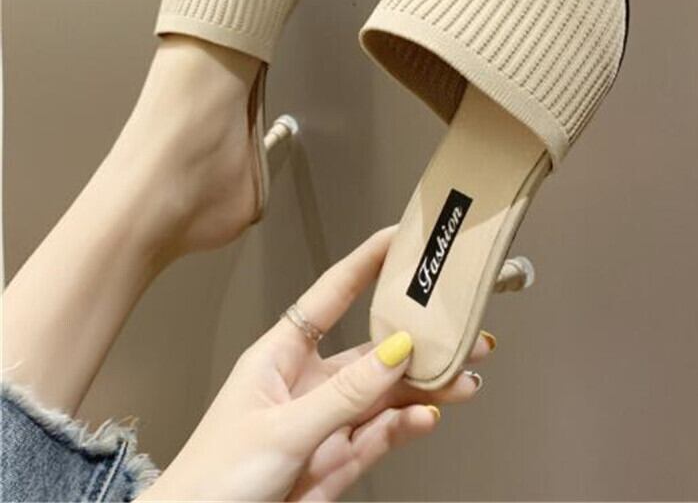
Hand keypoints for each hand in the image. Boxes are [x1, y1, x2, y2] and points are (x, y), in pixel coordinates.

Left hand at [138, 226, 492, 500]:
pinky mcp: (336, 461)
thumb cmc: (213, 479)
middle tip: (460, 328)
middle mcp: (307, 382)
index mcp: (281, 355)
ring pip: (384, 394)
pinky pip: (380, 435)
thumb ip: (344, 394)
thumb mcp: (282, 428)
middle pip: (372, 350)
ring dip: (424, 386)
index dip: (366, 264)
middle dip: (417, 339)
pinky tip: (428, 417)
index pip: (331, 295)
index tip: (400, 240)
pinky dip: (406, 426)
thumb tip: (395, 351)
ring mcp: (325, 422)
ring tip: (463, 379)